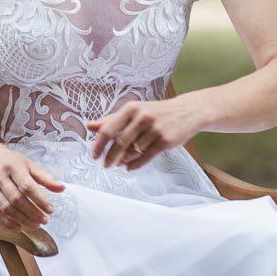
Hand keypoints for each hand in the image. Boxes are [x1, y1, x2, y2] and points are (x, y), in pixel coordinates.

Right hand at [0, 140, 64, 231]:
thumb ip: (45, 177)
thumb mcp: (29, 164)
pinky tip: (19, 227)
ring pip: (6, 208)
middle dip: (32, 212)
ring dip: (22, 220)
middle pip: (16, 199)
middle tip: (44, 220)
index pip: (27, 186)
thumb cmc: (9, 161)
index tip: (50, 209)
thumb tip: (61, 188)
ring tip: (35, 225)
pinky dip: (7, 223)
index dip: (40, 199)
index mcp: (13, 166)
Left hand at [87, 98, 202, 169]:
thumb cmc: (156, 112)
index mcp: (132, 108)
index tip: (94, 155)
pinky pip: (146, 157)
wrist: (187, 111)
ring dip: (124, 160)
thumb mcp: (134, 111)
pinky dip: (135, 164)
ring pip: (133, 151)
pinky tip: (129, 167)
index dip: (99, 144)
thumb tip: (89, 126)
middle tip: (105, 164)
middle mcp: (143, 117)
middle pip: (120, 143)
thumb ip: (111, 119)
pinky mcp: (166, 141)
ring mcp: (155, 129)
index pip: (109, 129)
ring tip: (119, 163)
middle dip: (110, 156)